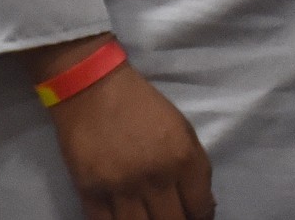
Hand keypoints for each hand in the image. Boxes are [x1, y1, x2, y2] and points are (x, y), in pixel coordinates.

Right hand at [48, 63, 214, 219]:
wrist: (94, 89)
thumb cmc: (142, 105)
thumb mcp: (181, 127)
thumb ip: (194, 167)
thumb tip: (203, 207)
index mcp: (181, 157)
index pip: (200, 208)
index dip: (201, 218)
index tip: (196, 217)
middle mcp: (154, 177)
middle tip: (173, 215)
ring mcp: (121, 189)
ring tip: (151, 217)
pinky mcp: (91, 194)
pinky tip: (125, 218)